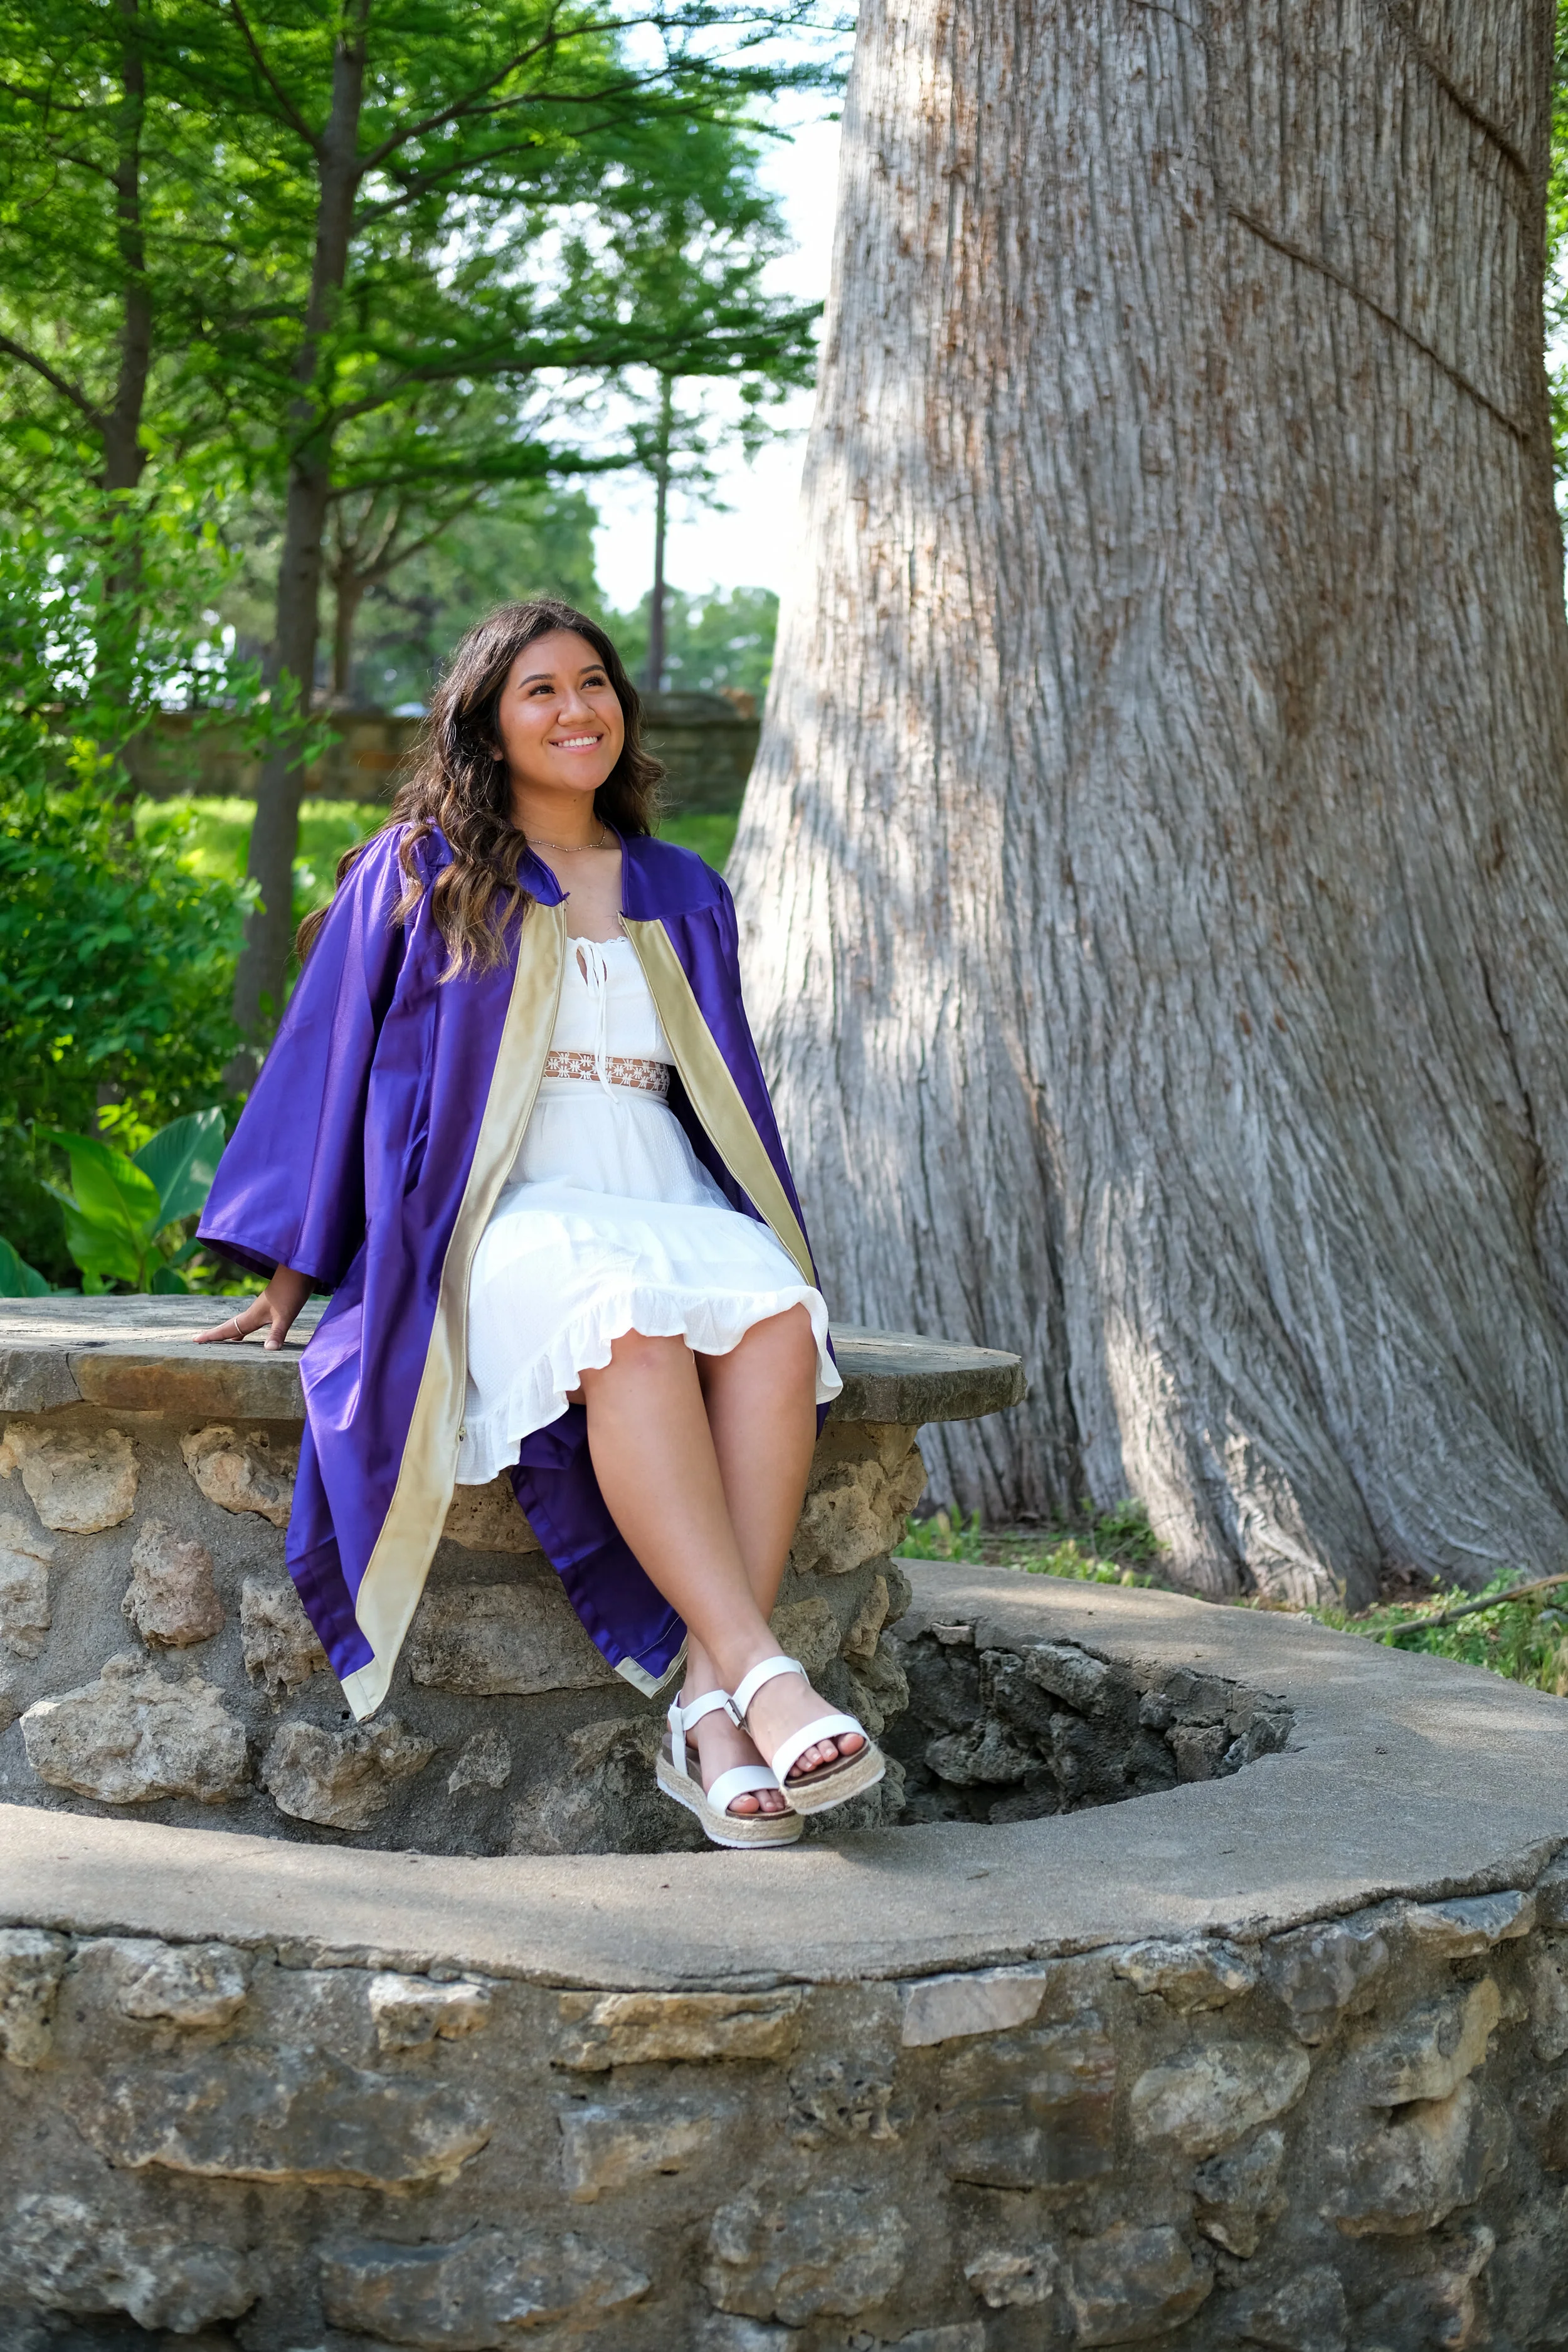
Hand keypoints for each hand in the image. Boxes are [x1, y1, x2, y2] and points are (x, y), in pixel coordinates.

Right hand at [195, 1265, 312, 1352]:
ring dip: (231, 1333)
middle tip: (200, 1341)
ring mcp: (262, 1309)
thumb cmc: (292, 1291)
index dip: (212, 1336)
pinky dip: (246, 1329)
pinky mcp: (272, 1307)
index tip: (194, 1340)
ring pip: (241, 1324)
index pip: (228, 1329)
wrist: (301, 1270)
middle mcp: (254, 1313)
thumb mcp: (286, 1314)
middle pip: (230, 1326)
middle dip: (216, 1335)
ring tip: (224, 1342)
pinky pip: (252, 1322)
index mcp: (252, 1316)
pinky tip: (251, 1332)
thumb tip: (269, 1350)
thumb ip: (277, 1332)